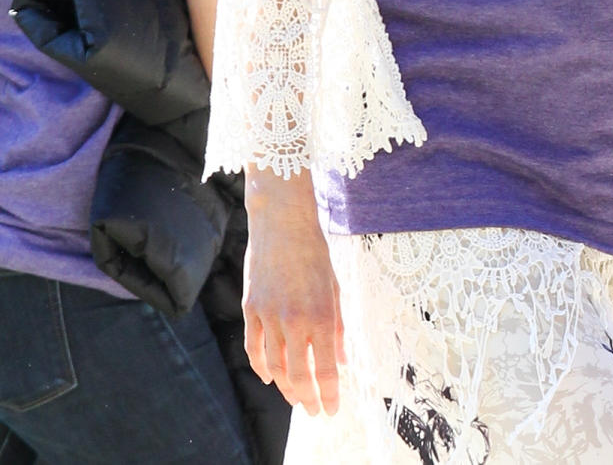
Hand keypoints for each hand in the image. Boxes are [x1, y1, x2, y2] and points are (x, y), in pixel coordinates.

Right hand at [243, 168, 344, 415]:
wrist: (283, 222)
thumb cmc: (315, 253)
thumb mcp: (335, 287)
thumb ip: (339, 327)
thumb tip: (343, 361)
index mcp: (321, 315)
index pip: (326, 370)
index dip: (329, 395)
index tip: (332, 411)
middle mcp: (294, 321)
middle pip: (298, 376)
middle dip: (307, 399)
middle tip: (314, 410)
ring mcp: (268, 316)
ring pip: (274, 367)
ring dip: (285, 388)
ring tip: (296, 397)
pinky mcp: (250, 309)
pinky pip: (253, 348)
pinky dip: (261, 367)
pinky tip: (270, 377)